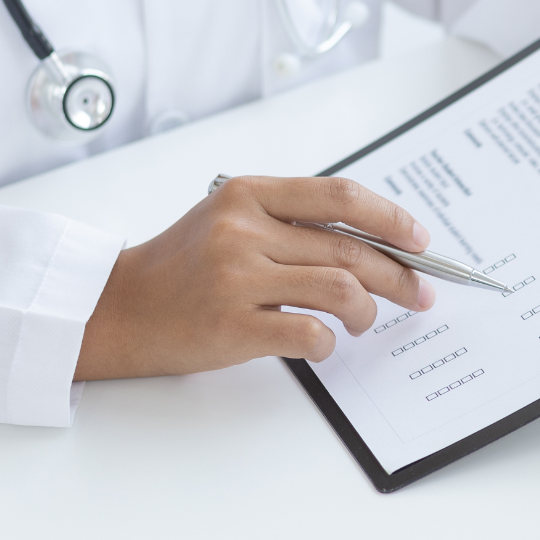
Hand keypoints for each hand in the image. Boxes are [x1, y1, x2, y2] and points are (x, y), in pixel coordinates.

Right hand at [74, 176, 435, 379]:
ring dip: (367, 312)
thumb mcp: (230, 219)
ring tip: (364, 322)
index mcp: (249, 194)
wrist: (119, 309)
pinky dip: (329, 344)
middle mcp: (243, 230)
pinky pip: (311, 333)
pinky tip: (323, 345)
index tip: (420, 240)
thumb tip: (373, 239)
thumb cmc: (182, 266)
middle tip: (419, 293)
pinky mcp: (234, 326)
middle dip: (399, 275)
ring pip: (341, 290)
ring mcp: (238, 278)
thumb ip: (291, 220)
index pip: (340, 197)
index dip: (391, 218)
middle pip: (350, 249)